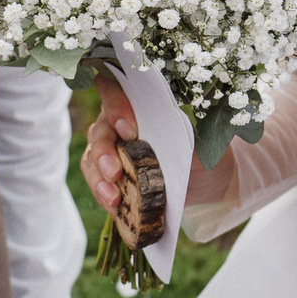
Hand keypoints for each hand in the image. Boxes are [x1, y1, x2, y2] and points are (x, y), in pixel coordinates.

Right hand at [81, 78, 235, 211]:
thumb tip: (175, 143)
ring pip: (92, 159)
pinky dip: (103, 194)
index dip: (115, 106)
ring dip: (99, 179)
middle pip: (100, 131)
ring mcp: (110, 150)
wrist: (204, 180)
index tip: (129, 131)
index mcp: (137, 104)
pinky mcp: (110, 176)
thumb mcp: (198, 143)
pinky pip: (98, 182)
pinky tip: (115, 207)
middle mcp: (117, 123)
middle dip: (104, 152)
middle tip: (115, 172)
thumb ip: (183, 139)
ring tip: (113, 198)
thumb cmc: (199, 151)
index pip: (114, 90)